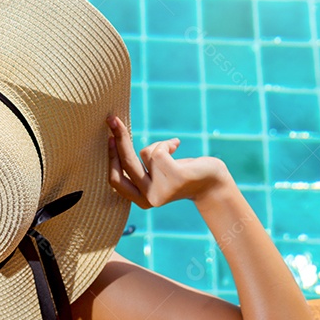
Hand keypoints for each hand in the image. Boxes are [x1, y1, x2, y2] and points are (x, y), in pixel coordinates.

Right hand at [106, 116, 228, 208]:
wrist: (211, 183)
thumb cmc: (180, 174)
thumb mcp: (155, 174)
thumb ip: (138, 168)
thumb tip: (115, 140)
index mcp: (140, 200)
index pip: (115, 178)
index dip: (110, 157)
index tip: (107, 136)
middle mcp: (148, 199)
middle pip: (124, 165)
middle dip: (118, 140)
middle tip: (112, 119)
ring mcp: (161, 190)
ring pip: (145, 154)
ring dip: (158, 146)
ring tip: (170, 148)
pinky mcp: (174, 178)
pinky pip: (159, 150)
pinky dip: (166, 143)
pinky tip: (176, 145)